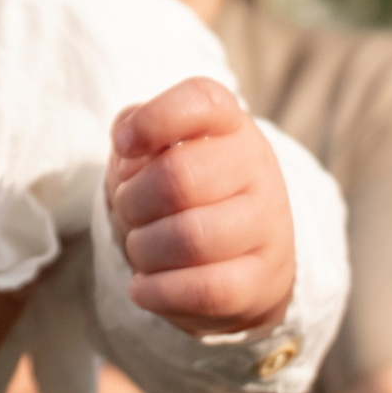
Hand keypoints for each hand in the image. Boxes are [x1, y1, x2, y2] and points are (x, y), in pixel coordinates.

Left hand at [108, 77, 295, 335]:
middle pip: (177, 179)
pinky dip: (158, 291)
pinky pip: (205, 290)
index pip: (201, 101)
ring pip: (190, 239)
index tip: (125, 144)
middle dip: (132, 202)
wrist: (241, 254)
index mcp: (230, 125)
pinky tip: (143, 287)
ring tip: (141, 249)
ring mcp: (266, 225)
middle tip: (129, 211)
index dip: (154, 119)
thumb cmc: (185, 191)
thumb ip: (135, 130)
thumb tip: (128, 144)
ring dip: (143, 249)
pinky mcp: (263, 280)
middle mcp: (256, 168)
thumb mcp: (159, 149)